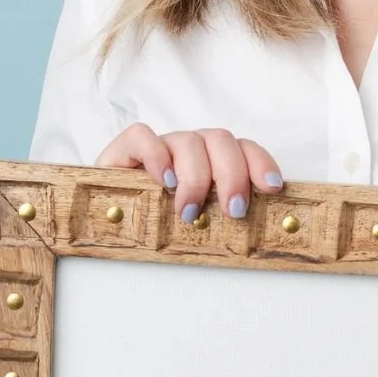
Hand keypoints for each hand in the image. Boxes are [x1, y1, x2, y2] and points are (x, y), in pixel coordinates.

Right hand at [96, 125, 282, 221]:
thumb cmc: (159, 227)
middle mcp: (190, 149)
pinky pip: (142, 136)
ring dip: (196, 177)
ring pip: (188, 140)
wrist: (105, 221)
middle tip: (233, 211)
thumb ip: (221, 220)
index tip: (272, 187)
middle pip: (221, 140)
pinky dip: (156, 156)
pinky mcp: (125, 150)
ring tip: (189, 212)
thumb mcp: (197, 224)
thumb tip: (255, 240)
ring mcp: (160, 146)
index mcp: (214, 162)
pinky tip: (164, 182)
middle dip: (232, 176)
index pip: (244, 148)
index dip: (260, 162)